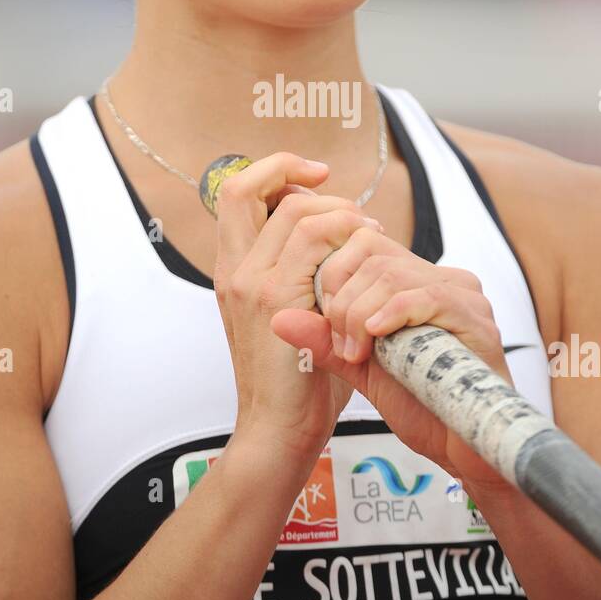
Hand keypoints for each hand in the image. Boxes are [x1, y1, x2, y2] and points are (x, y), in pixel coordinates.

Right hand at [213, 151, 385, 462]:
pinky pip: (314, 240)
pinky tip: (367, 253)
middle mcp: (233, 270)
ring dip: (338, 210)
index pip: (237, 192)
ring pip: (294, 209)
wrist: (280, 429)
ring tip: (366, 231)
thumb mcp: (295, 315)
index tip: (315, 175)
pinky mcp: (275, 298)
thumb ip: (306, 272)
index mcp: (233, 269)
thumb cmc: (300, 377)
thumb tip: (343, 232)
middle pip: (251, 187)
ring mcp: (250, 282)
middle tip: (348, 206)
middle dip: (302, 177)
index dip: (275, 171)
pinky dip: (346, 234)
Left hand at [270, 232, 515, 492]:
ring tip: (356, 353)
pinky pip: (426, 296)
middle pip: (371, 251)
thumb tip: (279, 318)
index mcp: (414, 282)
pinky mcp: (477, 318)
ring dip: (359, 313)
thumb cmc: (420, 408)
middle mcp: (441, 279)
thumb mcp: (358, 368)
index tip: (324, 321)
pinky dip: (391, 315)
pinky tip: (375, 340)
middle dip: (340, 296)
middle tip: (339, 342)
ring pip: (391, 272)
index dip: (330, 275)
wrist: (461, 451)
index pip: (361, 244)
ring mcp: (463, 295)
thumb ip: (324, 340)